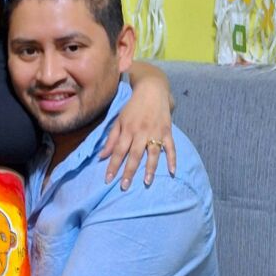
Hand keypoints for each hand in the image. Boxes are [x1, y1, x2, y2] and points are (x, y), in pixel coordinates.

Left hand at [101, 72, 175, 187]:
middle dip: (129, 171)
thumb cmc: (133, 106)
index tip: (108, 179)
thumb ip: (111, 138)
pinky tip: (172, 171)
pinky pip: (171, 147)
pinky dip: (172, 159)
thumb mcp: (119, 120)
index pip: (118, 151)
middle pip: (134, 155)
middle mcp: (141, 132)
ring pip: (152, 153)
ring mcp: (156, 132)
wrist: (152, 89)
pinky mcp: (167, 131)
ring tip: (147, 182)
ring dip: (150, 168)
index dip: (113, 166)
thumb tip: (102, 156)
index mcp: (128, 130)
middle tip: (124, 186)